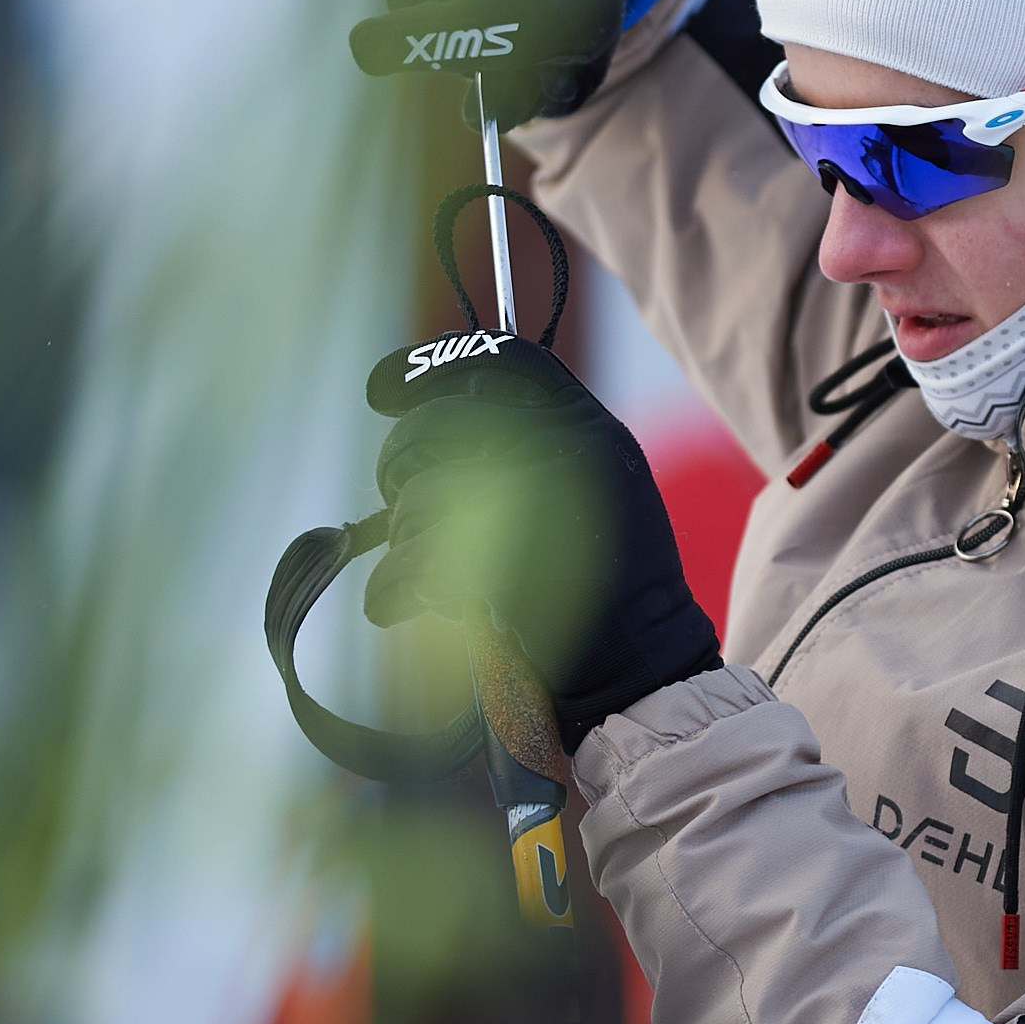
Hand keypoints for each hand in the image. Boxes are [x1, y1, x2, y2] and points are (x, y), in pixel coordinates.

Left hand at [362, 330, 719, 750]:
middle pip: (436, 427)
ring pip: (414, 500)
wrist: (642, 662)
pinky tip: (402, 603)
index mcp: (590, 429)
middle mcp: (564, 456)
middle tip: (400, 496)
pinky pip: (407, 566)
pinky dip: (392, 592)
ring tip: (428, 571)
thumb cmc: (613, 578)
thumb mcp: (597, 480)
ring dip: (404, 541)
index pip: (503, 361)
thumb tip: (438, 400)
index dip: (430, 367)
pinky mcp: (495, 577)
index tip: (382, 389)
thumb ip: (539, 435)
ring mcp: (531, 514)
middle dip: (400, 465)